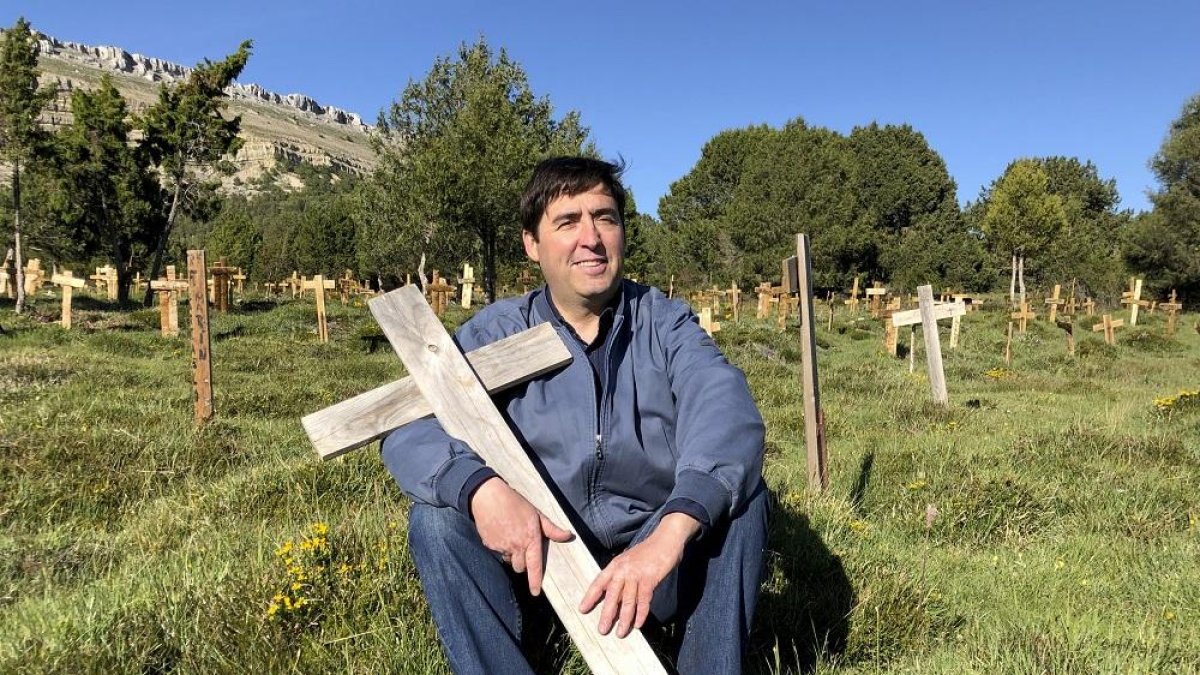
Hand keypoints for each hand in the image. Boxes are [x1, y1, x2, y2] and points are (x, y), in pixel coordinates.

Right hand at [469, 477, 572, 595]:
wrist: (488, 496)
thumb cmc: (515, 503)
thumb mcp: (537, 514)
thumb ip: (552, 528)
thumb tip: (569, 536)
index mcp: (530, 539)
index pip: (534, 566)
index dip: (535, 581)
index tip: (535, 592)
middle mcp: (516, 546)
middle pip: (520, 567)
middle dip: (523, 562)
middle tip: (523, 547)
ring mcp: (501, 547)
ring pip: (508, 560)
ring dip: (511, 554)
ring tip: (511, 536)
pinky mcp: (489, 545)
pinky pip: (497, 552)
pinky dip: (500, 547)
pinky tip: (501, 532)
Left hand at [579, 513, 699, 637]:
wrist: (666, 538)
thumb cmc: (647, 551)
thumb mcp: (628, 560)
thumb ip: (621, 574)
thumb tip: (615, 595)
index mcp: (615, 564)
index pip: (599, 582)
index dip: (590, 597)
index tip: (582, 609)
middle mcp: (623, 569)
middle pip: (612, 595)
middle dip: (607, 614)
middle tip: (602, 630)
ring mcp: (636, 574)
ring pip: (628, 601)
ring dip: (624, 619)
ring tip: (620, 633)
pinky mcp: (650, 578)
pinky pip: (644, 600)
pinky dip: (641, 613)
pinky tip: (638, 624)